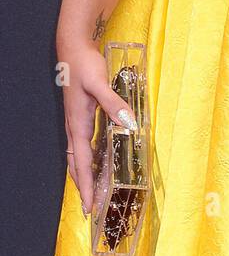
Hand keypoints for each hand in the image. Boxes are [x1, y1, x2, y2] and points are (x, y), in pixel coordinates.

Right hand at [60, 44, 139, 218]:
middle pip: (76, 165)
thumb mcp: (100, 83)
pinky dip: (88, 158)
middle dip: (83, 186)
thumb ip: (113, 103)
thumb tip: (128, 123)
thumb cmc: (85, 66)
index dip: (86, 186)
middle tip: (91, 207)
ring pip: (78, 156)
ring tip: (93, 190)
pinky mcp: (82, 115)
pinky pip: (83, 144)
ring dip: (84, 174)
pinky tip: (98, 160)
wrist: (74, 48)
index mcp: (77, 125)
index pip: (81, 164)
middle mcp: (74, 127)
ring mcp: (77, 121)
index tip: (89, 207)